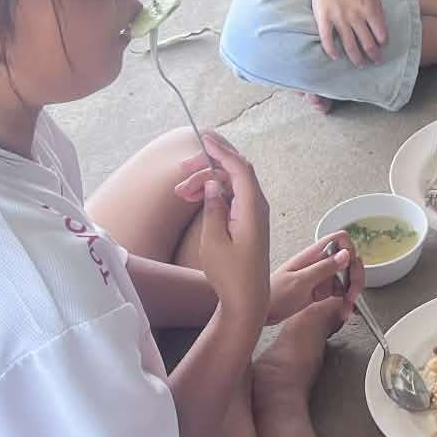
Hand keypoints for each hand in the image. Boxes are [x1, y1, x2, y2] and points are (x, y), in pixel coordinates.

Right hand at [170, 135, 271, 325]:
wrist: (247, 298)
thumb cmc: (230, 274)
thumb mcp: (213, 241)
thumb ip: (213, 207)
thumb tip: (213, 183)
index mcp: (252, 208)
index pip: (239, 168)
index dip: (222, 150)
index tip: (203, 138)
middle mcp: (257, 206)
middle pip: (234, 172)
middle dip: (208, 166)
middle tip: (181, 173)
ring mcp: (253, 213)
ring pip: (229, 184)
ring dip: (206, 182)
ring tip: (180, 194)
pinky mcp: (247, 221)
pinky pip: (230, 196)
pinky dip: (213, 194)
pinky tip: (194, 199)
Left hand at [266, 234, 363, 322]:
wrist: (258, 313)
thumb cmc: (273, 295)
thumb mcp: (300, 282)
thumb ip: (324, 268)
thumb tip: (346, 253)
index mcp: (314, 254)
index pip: (340, 239)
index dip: (350, 250)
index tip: (350, 269)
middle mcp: (320, 262)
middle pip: (349, 260)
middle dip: (355, 278)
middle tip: (352, 296)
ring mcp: (322, 276)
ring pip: (347, 278)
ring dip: (351, 294)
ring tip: (346, 311)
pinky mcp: (321, 290)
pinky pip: (340, 292)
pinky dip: (345, 302)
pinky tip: (344, 313)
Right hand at [308, 0, 385, 64]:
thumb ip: (377, 10)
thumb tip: (382, 29)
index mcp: (369, 8)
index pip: (381, 33)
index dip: (382, 43)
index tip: (382, 48)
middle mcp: (355, 15)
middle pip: (367, 43)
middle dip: (373, 56)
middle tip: (375, 62)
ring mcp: (339, 19)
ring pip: (350, 45)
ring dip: (356, 58)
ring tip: (360, 65)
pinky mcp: (324, 20)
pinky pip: (328, 40)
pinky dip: (332, 51)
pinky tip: (336, 57)